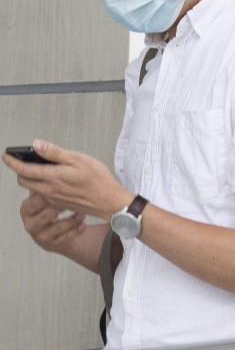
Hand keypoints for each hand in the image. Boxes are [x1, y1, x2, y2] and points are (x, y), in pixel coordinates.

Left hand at [2, 140, 131, 219]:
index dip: (12, 161)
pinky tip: (54, 181)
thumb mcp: (79, 159)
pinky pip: (43, 195)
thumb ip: (56, 153)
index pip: (23, 169)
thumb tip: (37, 145)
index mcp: (52, 177)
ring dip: (31, 179)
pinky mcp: (59, 204)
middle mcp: (48, 190)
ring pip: (33, 188)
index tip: (6, 155)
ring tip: (40, 170)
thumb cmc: (99, 180)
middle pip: (24, 180)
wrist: (110, 202)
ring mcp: (53, 199)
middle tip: (24, 161)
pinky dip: (42, 186)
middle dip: (20, 170)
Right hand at [18, 191, 85, 255]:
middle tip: (77, 200)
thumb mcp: (43, 198)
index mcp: (26, 209)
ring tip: (82, 214)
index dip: (54, 194)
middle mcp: (29, 224)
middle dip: (64, 207)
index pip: (38, 200)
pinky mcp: (51, 245)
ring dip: (73, 219)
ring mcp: (39, 236)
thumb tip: (52, 169)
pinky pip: (66, 238)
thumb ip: (45, 186)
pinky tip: (83, 224)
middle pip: (48, 213)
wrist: (52, 233)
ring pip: (59, 227)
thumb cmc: (49, 210)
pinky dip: (77, 230)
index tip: (67, 189)